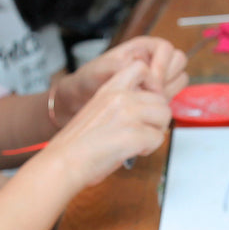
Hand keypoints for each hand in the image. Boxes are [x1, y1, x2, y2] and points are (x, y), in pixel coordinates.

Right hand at [28, 60, 170, 187]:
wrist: (64, 161)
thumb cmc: (76, 144)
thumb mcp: (98, 110)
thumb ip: (120, 105)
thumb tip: (145, 110)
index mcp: (110, 89)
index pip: (142, 68)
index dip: (152, 85)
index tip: (148, 101)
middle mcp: (121, 98)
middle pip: (161, 100)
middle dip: (156, 119)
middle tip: (141, 132)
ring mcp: (129, 114)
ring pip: (164, 117)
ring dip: (154, 132)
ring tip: (137, 142)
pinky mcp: (135, 134)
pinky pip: (158, 138)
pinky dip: (149, 148)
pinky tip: (132, 151)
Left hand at [55, 37, 188, 119]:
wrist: (80, 103)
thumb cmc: (87, 82)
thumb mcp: (99, 70)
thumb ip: (120, 66)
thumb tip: (142, 68)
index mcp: (141, 48)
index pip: (166, 49)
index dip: (162, 65)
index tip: (153, 82)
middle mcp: (151, 61)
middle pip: (178, 62)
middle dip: (168, 77)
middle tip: (153, 92)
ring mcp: (155, 80)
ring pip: (179, 79)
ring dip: (169, 90)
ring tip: (150, 101)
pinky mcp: (155, 98)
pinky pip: (172, 97)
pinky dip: (164, 104)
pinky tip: (148, 110)